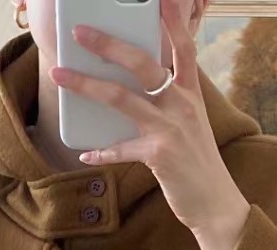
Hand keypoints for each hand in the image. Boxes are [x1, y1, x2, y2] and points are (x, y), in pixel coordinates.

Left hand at [50, 0, 249, 249]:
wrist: (215, 203)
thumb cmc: (198, 163)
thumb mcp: (192, 123)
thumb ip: (171, 100)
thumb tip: (140, 86)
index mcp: (191, 93)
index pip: (183, 47)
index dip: (172, 20)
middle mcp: (182, 105)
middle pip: (142, 63)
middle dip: (109, 44)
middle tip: (81, 32)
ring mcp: (170, 129)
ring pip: (122, 98)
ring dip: (87, 85)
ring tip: (61, 74)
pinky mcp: (158, 156)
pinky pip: (120, 149)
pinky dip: (101, 151)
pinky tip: (84, 153)